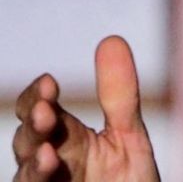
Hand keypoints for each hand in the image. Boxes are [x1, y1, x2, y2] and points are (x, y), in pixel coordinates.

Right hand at [12, 36, 160, 181]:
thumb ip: (120, 95)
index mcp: (67, 138)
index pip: (41, 109)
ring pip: (27, 174)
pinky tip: (49, 171)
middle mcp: (50, 163)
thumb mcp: (129, 136)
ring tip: (50, 154)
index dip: (39, 96)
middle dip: (34, 126)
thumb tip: (111, 38)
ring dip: (34, 163)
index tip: (51, 83)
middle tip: (47, 112)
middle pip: (28, 140)